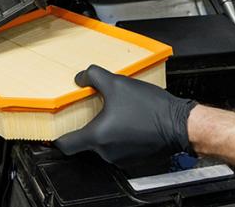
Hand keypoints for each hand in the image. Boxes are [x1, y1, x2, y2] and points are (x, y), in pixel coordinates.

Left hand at [55, 65, 196, 164]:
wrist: (180, 124)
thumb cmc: (150, 109)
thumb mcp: (116, 84)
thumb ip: (93, 77)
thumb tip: (81, 77)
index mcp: (97, 137)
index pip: (65, 145)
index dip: (56, 137)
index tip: (55, 128)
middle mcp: (106, 152)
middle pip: (84, 142)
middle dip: (86, 125)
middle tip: (90, 110)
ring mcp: (120, 157)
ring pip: (102, 144)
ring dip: (104, 129)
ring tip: (113, 112)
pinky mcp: (133, 157)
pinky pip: (117, 146)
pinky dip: (117, 135)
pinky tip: (126, 120)